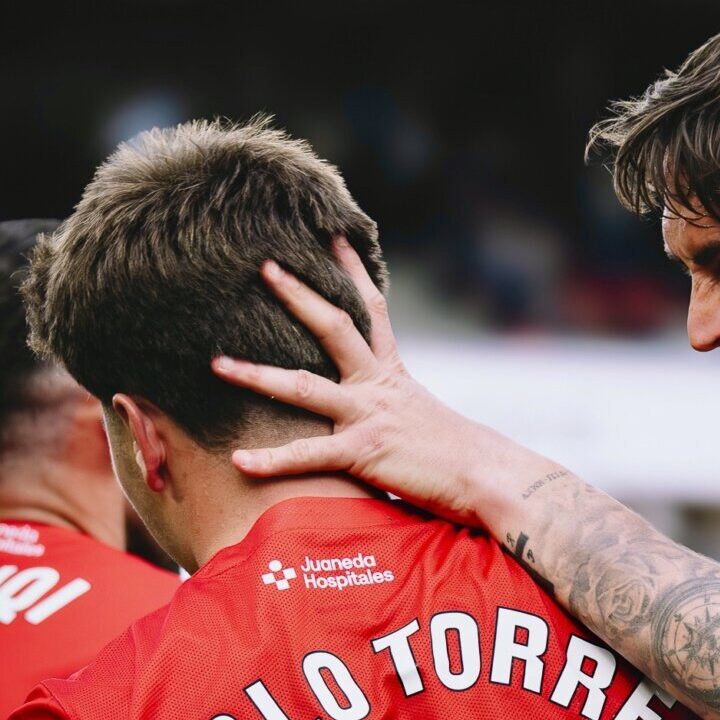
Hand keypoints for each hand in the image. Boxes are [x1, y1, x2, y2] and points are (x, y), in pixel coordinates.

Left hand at [211, 236, 554, 527]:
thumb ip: (390, 406)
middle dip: (297, 296)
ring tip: (216, 364)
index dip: (350, 271)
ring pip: (303, 388)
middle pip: (333, 328)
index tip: (331, 235)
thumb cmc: (454, 454)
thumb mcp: (420, 417)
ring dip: (256, 375)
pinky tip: (239, 460)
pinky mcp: (365, 452)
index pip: (371, 309)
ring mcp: (369, 415)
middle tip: (263, 266)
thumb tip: (377, 408)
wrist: (484, 476)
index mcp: (392, 373)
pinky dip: (273, 459)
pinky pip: (310, 454)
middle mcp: (378, 385)